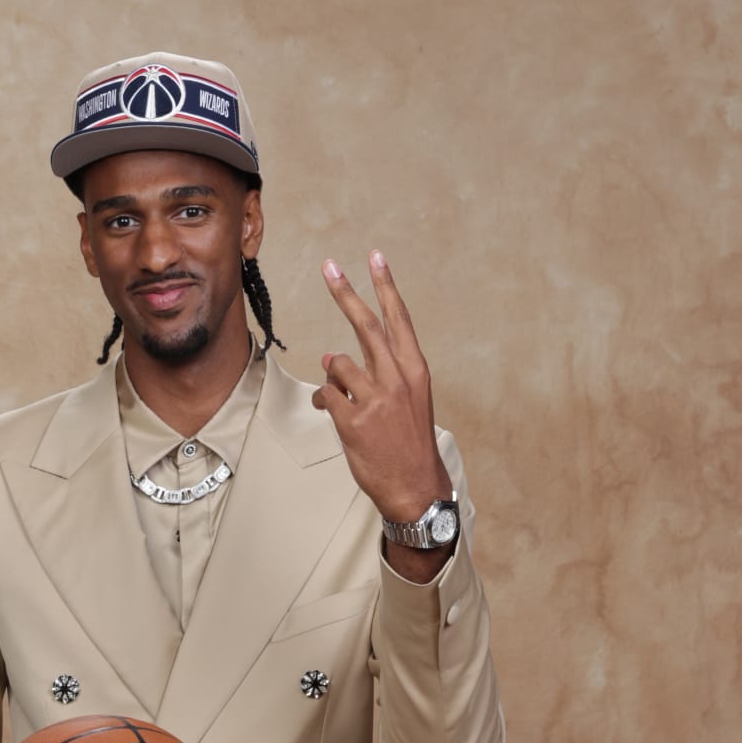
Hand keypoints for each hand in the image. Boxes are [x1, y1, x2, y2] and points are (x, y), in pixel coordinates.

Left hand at [312, 252, 452, 579]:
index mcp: (415, 370)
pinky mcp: (353, 420)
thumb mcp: (408, 401)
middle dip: (345, 292)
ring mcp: (375, 398)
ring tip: (341, 398)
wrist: (414, 486)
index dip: (385, 285)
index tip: (374, 256)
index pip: (398, 318)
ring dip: (332, 376)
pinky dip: (326, 401)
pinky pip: (328, 395)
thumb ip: (378, 375)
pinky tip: (333, 413)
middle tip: (329, 266)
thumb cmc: (408, 443)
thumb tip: (334, 357)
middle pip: (365, 324)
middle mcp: (397, 377)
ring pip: (337, 363)